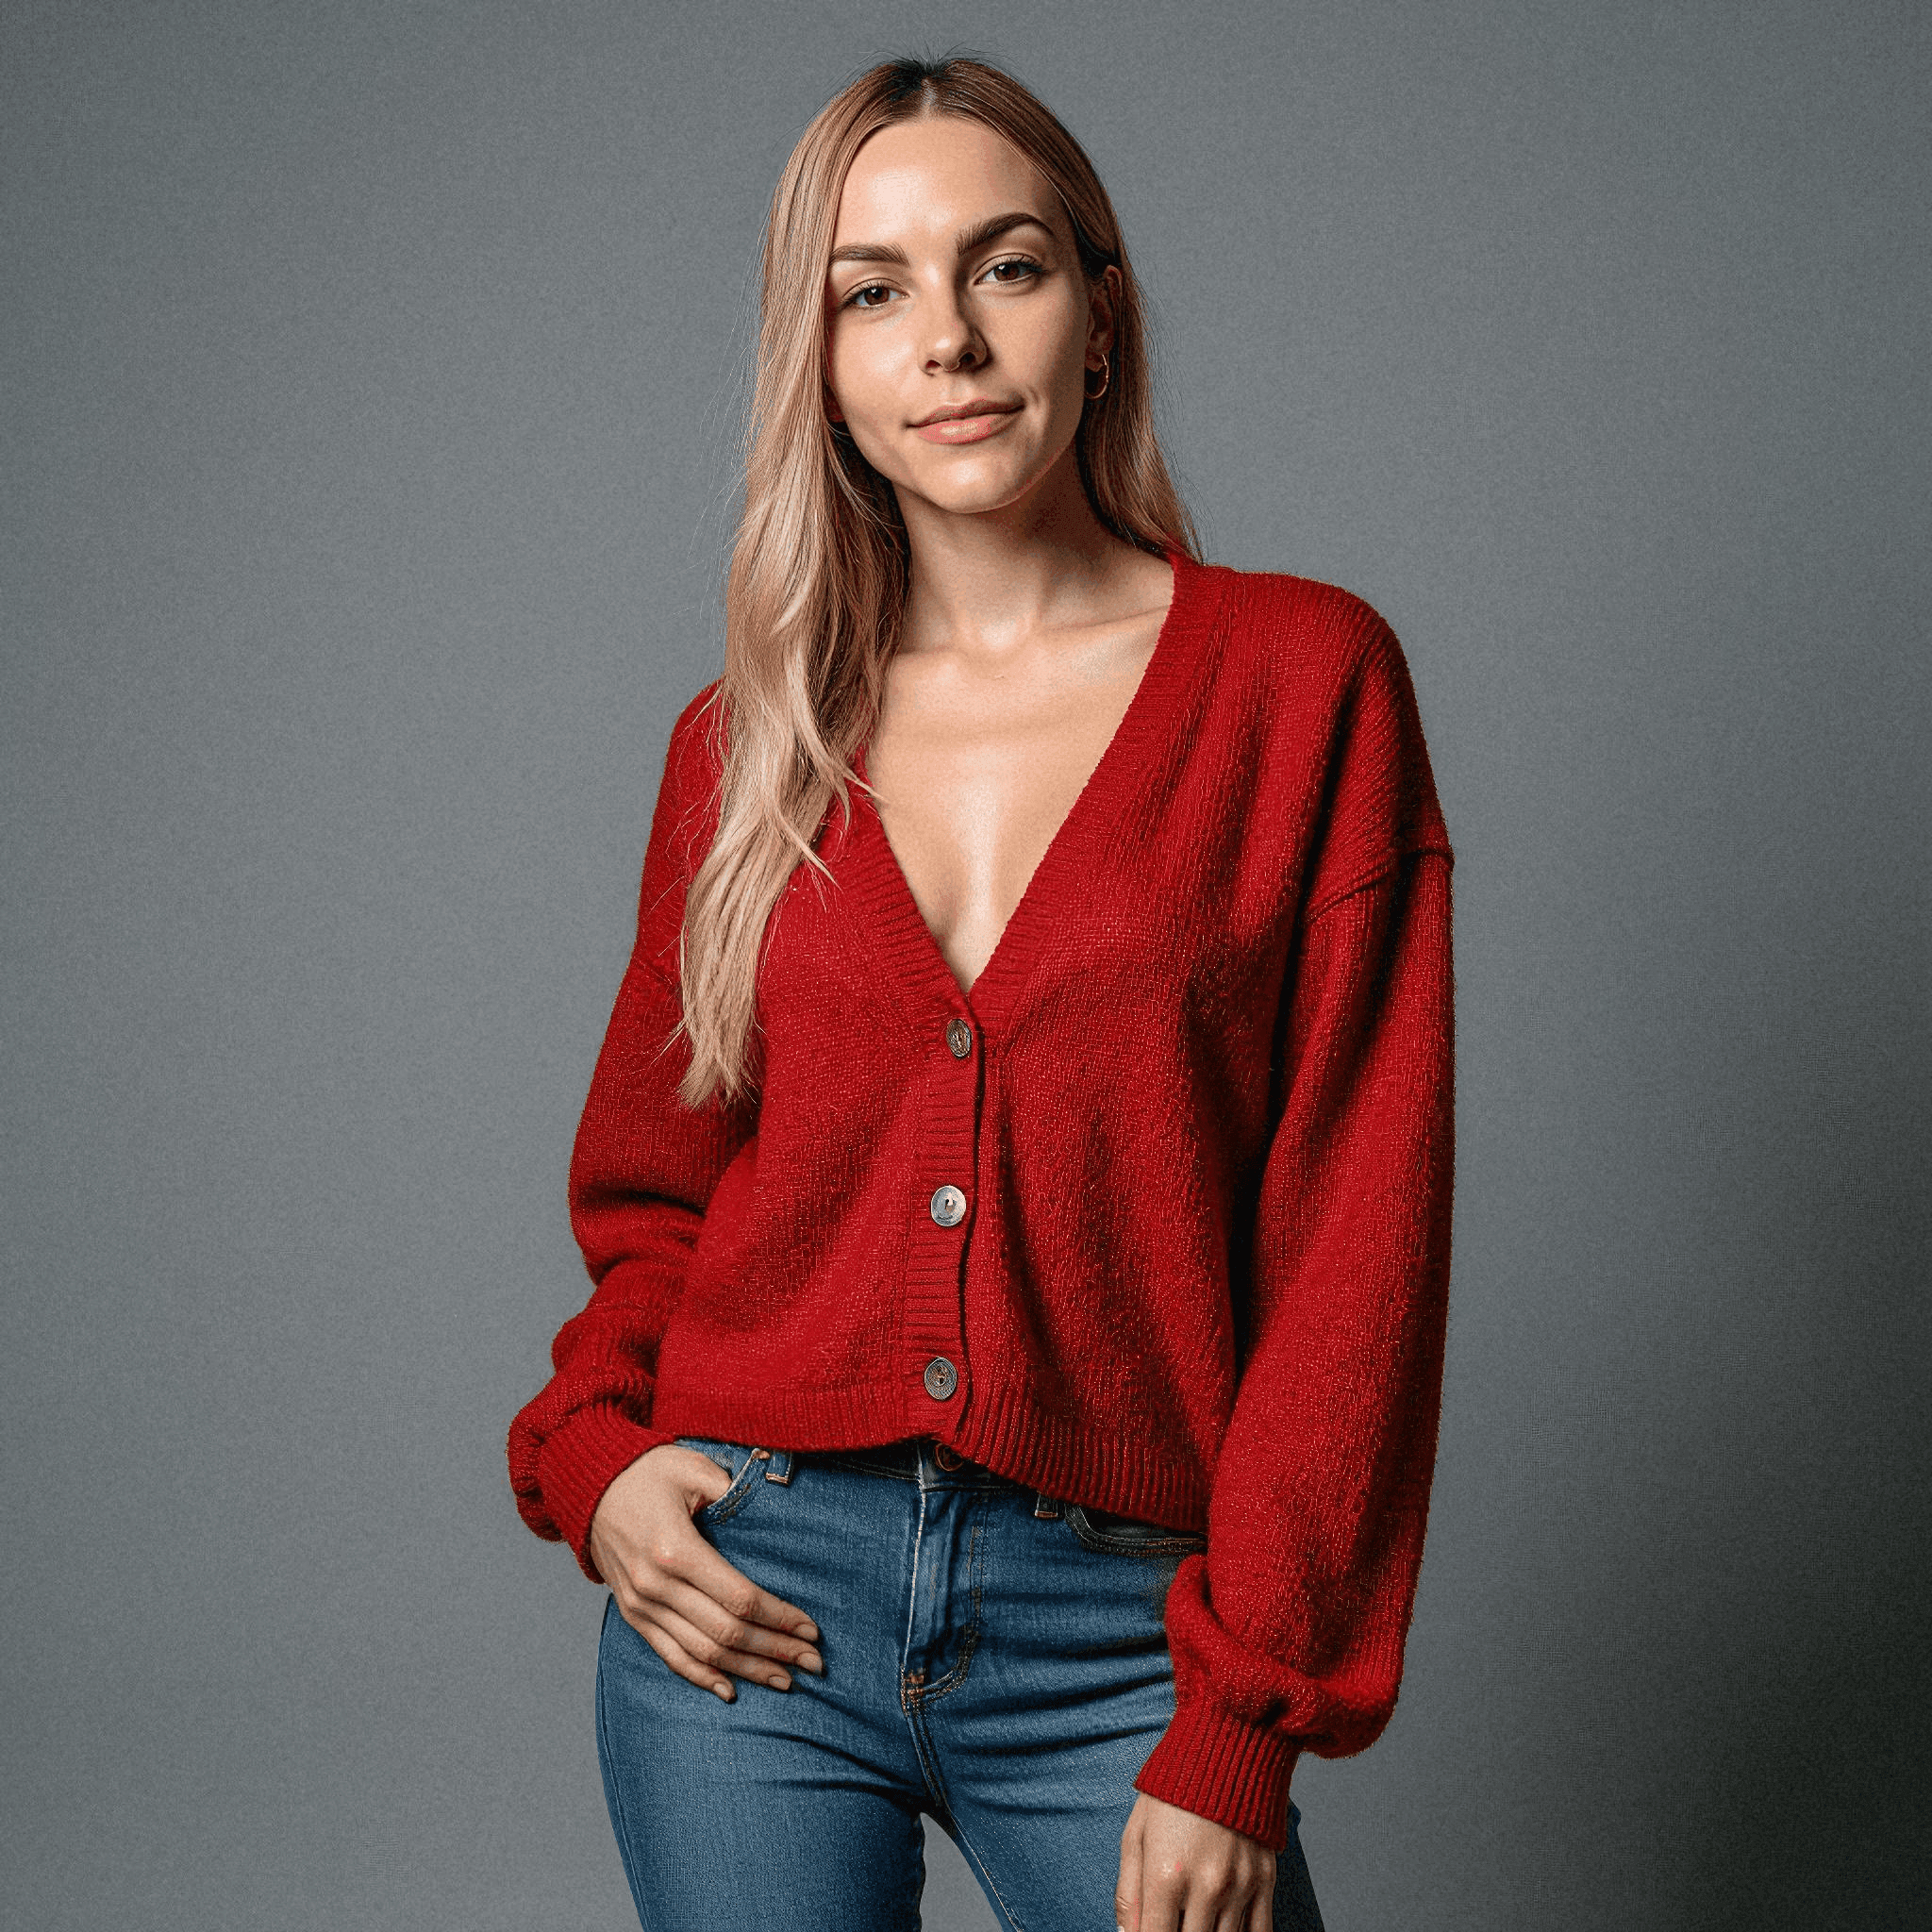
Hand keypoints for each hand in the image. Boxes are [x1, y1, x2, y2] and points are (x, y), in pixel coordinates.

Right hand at [588, 1444, 824, 1700]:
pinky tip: (731, 1690)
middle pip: (726, 1633)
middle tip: (814, 1662)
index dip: (778, 1617)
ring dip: (748, 1670)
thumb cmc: (648, 1472)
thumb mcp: (692, 1467)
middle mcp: (655, 1585)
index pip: (739, 1598)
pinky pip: (670, 1656)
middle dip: (775, 1650)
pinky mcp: (633, 1615)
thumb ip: (732, 1491)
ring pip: (702, 1653)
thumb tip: (778, 1508)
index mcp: (676, 1550)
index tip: (810, 1628)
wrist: (589, 1486)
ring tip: (786, 1681)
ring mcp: (641, 1605)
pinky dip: (701, 1677)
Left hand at [1116, 1791, 1277, 1931]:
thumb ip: (1128, 1893)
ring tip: (1193, 1919)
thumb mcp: (1135, 1834)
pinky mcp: (1265, 1880)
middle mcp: (1206, 1886)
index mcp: (1166, 1875)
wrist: (1226, 1747)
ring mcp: (1240, 1886)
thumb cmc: (1172, 1789)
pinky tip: (1223, 1929)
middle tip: (1172, 1921)